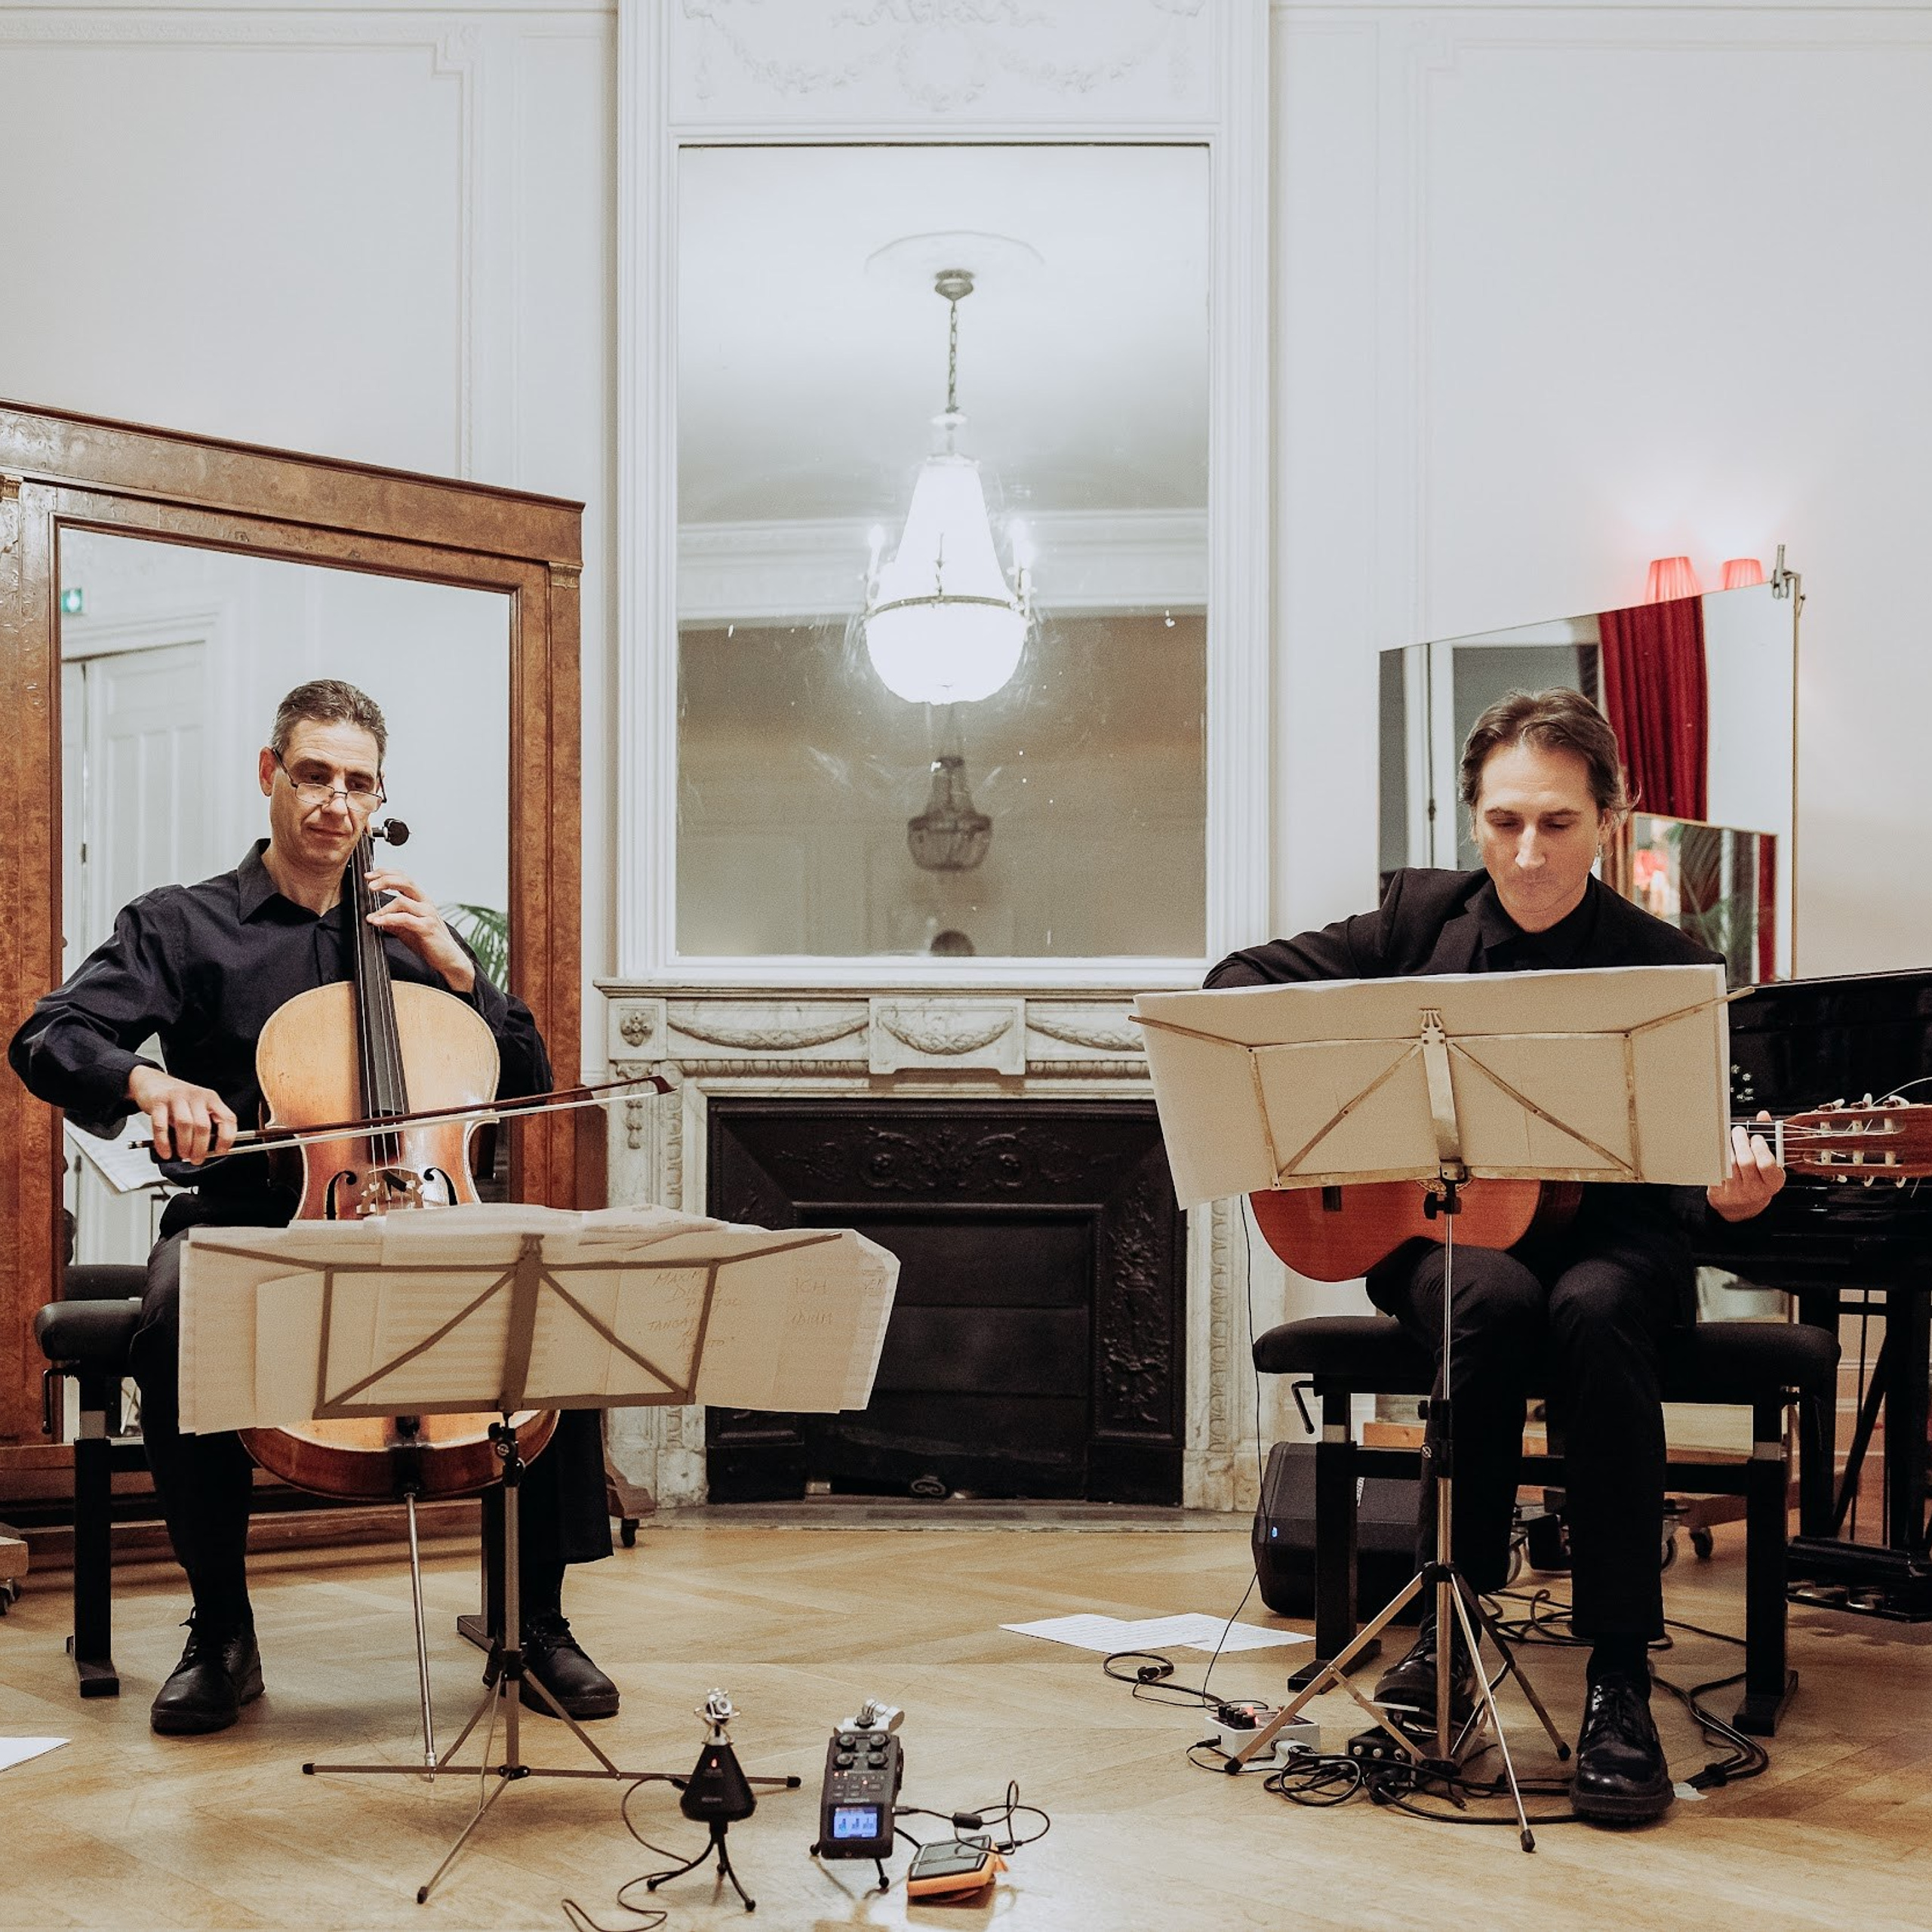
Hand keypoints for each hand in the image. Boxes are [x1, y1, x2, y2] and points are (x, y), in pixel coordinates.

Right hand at [127, 1066, 236, 1165]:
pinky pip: (161, 1125)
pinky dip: (164, 1142)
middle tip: (197, 1159)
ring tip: (183, 1155)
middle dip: (201, 1147)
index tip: (221, 1151)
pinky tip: (166, 1152)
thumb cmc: (178, 1099)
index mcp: (211, 1099)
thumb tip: (208, 1151)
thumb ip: (204, 1124)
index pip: (228, 1118)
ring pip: (185, 1125)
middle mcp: (197, 1097)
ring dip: (185, 1145)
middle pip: (204, 1125)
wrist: (153, 1081)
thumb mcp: (197, 1107)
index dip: (227, 1138)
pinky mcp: (158, 1101)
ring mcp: (177, 1098)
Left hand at [362, 868, 474, 994]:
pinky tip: (378, 922)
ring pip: (402, 901)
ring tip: (371, 917)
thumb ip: (393, 921)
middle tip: (369, 884)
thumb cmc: (430, 943)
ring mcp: (428, 914)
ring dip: (382, 908)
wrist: (447, 959)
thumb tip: (375, 917)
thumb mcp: (406, 929)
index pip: (404, 878)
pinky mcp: (427, 927)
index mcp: (421, 900)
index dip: (387, 873)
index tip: (370, 876)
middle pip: (405, 881)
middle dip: (385, 879)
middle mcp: (426, 903)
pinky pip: (404, 919)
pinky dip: (388, 919)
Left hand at [1707, 1111, 1785, 1222]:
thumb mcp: (1770, 1165)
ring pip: (1729, 1165)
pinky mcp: (1720, 1192)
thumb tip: (1763, 1115)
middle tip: (1738, 1131)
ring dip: (1728, 1148)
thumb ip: (1768, 1139)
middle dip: (1741, 1142)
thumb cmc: (1757, 1181)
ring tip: (1729, 1140)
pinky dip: (1717, 1158)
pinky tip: (1719, 1151)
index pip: (1767, 1164)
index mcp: (1772, 1182)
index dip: (1760, 1148)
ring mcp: (1737, 1192)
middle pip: (1745, 1161)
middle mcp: (1755, 1189)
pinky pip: (1716, 1171)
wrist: (1742, 1207)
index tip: (1756, 1136)